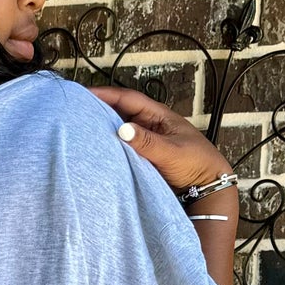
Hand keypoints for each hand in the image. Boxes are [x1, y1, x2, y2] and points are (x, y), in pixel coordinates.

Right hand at [89, 85, 232, 195]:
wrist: (207, 189)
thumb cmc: (197, 165)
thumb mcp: (171, 152)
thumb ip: (147, 142)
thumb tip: (122, 129)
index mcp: (159, 116)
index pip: (128, 99)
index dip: (107, 94)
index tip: (85, 94)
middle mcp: (150, 125)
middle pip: (121, 112)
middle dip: (101, 109)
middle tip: (77, 110)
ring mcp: (146, 141)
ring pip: (120, 130)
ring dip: (104, 128)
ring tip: (82, 128)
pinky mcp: (143, 157)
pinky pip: (123, 148)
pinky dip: (110, 146)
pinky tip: (97, 149)